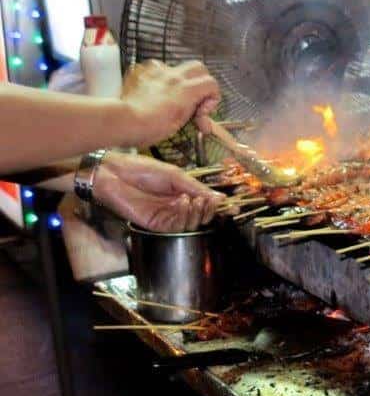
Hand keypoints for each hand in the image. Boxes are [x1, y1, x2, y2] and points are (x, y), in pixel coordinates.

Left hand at [92, 152, 229, 232]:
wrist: (114, 173)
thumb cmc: (140, 169)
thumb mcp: (175, 175)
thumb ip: (196, 188)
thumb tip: (219, 198)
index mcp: (181, 194)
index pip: (204, 204)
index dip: (217, 206)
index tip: (230, 205)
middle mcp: (176, 207)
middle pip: (200, 217)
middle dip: (208, 210)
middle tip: (209, 201)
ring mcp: (167, 217)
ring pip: (191, 224)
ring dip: (197, 213)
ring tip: (195, 200)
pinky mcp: (156, 224)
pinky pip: (177, 226)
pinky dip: (185, 216)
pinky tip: (183, 202)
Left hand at [120, 60, 220, 146]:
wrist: (123, 120)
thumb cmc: (152, 128)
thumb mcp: (179, 123)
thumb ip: (193, 114)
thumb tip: (203, 121)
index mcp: (186, 89)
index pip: (212, 83)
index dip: (212, 98)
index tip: (202, 112)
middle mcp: (174, 75)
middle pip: (199, 68)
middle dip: (201, 82)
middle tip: (195, 99)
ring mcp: (156, 71)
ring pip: (177, 67)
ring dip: (180, 80)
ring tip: (172, 96)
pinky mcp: (141, 71)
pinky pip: (157, 69)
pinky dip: (160, 78)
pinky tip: (154, 91)